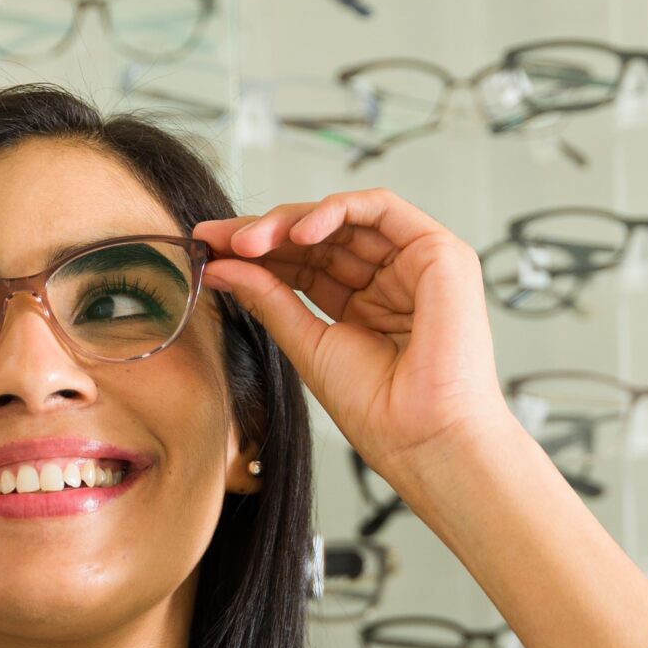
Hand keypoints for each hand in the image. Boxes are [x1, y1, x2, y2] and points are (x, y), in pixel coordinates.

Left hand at [192, 188, 510, 486]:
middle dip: (263, 234)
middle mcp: (390, 281)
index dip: (256, 254)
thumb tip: (221, 266)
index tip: (208, 252)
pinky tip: (296, 233)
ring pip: (343, 218)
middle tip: (216, 239)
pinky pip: (380, 208)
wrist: (423, 438)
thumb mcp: (308, 345)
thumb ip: (269, 299)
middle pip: (319, 237)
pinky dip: (335, 210)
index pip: (303, 264)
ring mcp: (415, 264)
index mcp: (363, 307)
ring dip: (289, 222)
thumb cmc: (380, 411)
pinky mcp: (439, 251)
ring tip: (246, 242)